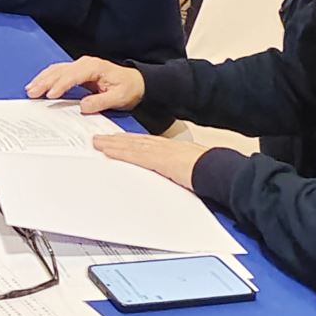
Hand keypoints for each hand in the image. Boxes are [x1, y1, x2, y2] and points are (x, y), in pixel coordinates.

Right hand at [25, 57, 145, 113]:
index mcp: (94, 67)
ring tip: (30, 89)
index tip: (50, 95)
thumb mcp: (119, 97)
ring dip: (42, 79)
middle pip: (60, 71)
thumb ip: (101, 101)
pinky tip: (39, 84)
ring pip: (56, 70)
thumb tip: (83, 107)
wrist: (135, 83)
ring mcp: (80, 66)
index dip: (60, 85)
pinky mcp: (77, 72)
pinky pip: (59, 72)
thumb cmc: (128, 88)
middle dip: (45, 81)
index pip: (73, 75)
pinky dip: (47, 78)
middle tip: (32, 92)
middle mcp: (85, 64)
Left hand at [92, 134, 207, 190]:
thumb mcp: (190, 168)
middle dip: (116, 140)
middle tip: (99, 139)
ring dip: (112, 145)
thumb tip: (173, 175)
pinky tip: (108, 152)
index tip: (117, 140)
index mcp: (170, 149)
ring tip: (97, 143)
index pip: (144, 143)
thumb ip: (177, 169)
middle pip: (134, 141)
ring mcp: (159, 152)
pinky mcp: (157, 160)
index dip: (129, 141)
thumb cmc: (209, 170)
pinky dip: (119, 152)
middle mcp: (162, 146)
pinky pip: (134, 155)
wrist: (217, 169)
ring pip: (130, 146)